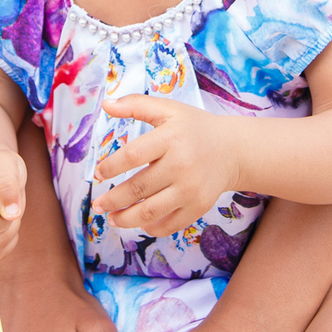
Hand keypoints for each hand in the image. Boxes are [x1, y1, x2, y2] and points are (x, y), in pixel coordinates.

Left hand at [94, 96, 239, 235]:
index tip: (98, 174)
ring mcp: (191, 189)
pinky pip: (170, 224)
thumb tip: (106, 104)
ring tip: (111, 218)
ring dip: (125, 218)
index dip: (110, 167)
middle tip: (97, 204)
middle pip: (138, 188)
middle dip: (112, 199)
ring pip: (150, 211)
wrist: (233, 150)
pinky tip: (139, 222)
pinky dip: (151, 227)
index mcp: (170, 138)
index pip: (132, 155)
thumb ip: (136, 104)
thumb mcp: (168, 109)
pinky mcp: (199, 206)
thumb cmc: (195, 128)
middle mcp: (181, 165)